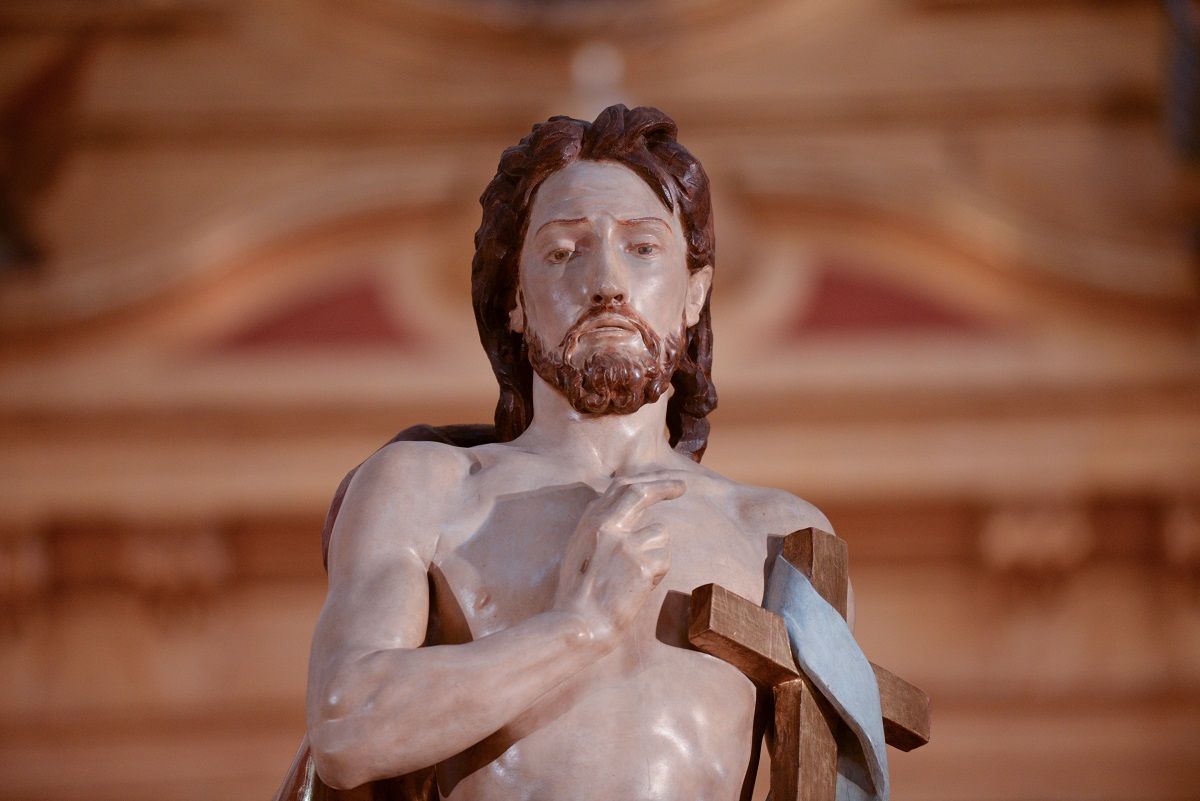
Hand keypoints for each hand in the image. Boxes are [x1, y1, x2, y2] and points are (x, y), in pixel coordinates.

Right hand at [553, 473, 684, 647]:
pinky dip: (657, 573)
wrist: (580, 625)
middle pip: (641, 492)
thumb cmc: (577, 593)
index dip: (644, 479)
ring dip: (655, 550)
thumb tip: (613, 504)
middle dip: (664, 485)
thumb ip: (597, 526)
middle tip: (682, 486)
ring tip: (634, 575)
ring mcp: (626, 545)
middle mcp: (607, 526)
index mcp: (590, 522)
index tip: (662, 481)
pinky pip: (664, 560)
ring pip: (659, 533)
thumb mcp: (578, 550)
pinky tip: (637, 588)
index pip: (620, 486)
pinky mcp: (642, 565)